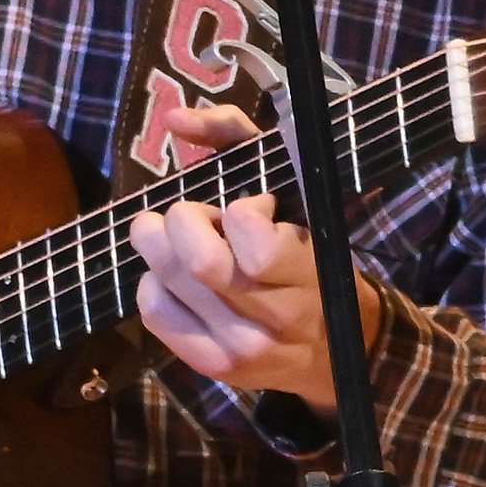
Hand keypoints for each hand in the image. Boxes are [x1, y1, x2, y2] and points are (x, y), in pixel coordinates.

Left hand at [128, 101, 378, 409]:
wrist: (332, 350)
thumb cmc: (309, 256)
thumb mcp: (296, 190)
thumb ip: (237, 136)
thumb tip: (175, 119)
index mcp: (308, 269)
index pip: (252, 235)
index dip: (241, 210)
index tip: (251, 209)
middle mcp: (277, 316)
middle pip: (197, 261)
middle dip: (182, 221)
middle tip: (193, 216)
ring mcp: (241, 348)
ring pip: (167, 282)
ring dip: (160, 247)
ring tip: (179, 242)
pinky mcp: (210, 367)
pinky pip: (153, 311)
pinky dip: (153, 283)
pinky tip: (176, 279)